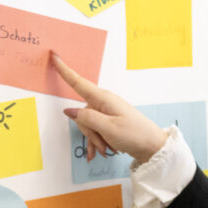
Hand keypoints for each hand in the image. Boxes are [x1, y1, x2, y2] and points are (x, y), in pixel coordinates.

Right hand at [52, 53, 168, 161]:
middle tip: (103, 143)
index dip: (65, 70)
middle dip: (88, 131)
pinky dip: (96, 142)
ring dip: (94, 139)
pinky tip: (100, 152)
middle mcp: (103, 103)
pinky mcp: (108, 121)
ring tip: (108, 148)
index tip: (55, 56)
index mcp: (103, 99)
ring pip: (87, 124)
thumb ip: (86, 118)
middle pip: (81, 113)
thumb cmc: (134, 135)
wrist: (152, 146)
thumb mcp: (108, 128)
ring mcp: (106, 112)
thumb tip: (69, 111)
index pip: (78, 82)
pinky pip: (94, 130)